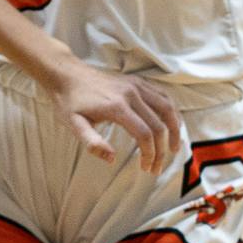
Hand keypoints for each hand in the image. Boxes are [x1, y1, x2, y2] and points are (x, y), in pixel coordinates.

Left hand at [47, 65, 182, 174]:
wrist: (67, 74)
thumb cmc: (69, 102)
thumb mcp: (73, 124)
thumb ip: (91, 142)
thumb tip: (112, 159)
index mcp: (116, 106)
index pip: (144, 134)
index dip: (150, 154)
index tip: (146, 168)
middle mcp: (131, 94)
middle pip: (159, 125)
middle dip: (162, 150)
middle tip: (157, 167)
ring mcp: (136, 85)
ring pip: (167, 108)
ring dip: (175, 130)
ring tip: (174, 149)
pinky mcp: (137, 81)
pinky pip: (163, 96)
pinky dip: (171, 112)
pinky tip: (171, 125)